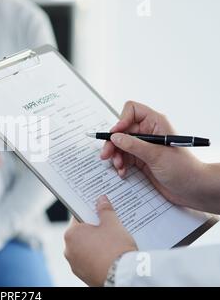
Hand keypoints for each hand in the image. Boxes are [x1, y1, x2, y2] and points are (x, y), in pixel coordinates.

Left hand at [64, 196, 137, 286]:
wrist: (123, 277)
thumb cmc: (116, 249)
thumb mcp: (112, 224)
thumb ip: (105, 210)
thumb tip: (101, 200)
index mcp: (71, 234)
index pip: (78, 217)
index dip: (90, 213)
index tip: (98, 212)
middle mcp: (69, 250)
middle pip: (81, 234)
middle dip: (94, 230)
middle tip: (109, 227)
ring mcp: (75, 264)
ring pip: (85, 249)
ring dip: (95, 245)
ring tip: (111, 243)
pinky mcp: (83, 276)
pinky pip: (89, 262)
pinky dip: (97, 258)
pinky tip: (110, 256)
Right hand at [100, 101, 215, 211]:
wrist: (192, 189)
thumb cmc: (184, 169)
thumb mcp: (157, 155)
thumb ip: (134, 145)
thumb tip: (115, 137)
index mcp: (156, 123)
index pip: (132, 111)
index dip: (121, 120)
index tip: (115, 134)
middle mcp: (149, 132)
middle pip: (122, 130)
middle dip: (113, 143)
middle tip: (106, 154)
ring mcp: (144, 146)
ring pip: (120, 145)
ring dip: (116, 155)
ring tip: (119, 165)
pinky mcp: (141, 159)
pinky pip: (124, 157)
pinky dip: (121, 164)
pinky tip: (123, 171)